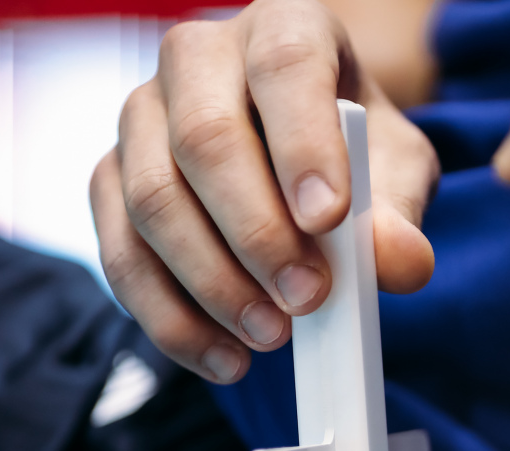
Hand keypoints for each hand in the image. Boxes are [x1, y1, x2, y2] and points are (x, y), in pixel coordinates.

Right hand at [90, 0, 438, 384]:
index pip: (284, 68)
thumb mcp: (394, 172)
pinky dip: (172, 320)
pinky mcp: (110, 183)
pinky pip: (122, 256)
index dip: (304, 144)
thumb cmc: (349, 156)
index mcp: (281, 29)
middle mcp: (197, 59)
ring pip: (152, 202)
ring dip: (212, 284)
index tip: (328, 219)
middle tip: (305, 300)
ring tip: (270, 338)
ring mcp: (141, 120)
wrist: (297, 162)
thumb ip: (398, 213)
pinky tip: (225, 358)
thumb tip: (398, 263)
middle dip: (255, 234)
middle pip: (204, 141)